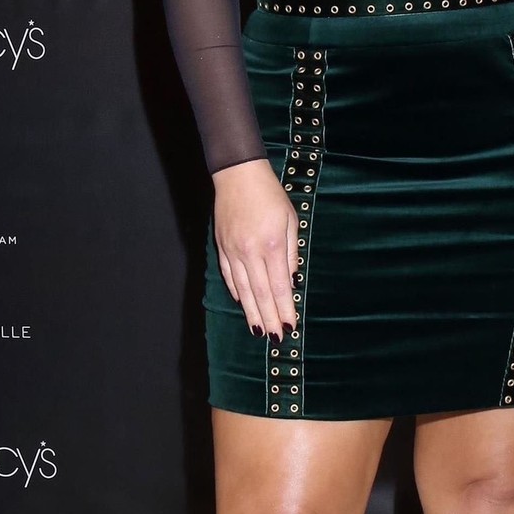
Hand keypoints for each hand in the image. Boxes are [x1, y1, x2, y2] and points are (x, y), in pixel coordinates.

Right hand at [210, 157, 299, 337]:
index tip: (290, 326)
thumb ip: (290, 252)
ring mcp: (232, 251)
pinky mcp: (221, 247)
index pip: (279, 286)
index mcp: (270, 246)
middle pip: (260, 294)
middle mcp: (249, 253)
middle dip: (269, 318)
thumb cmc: (270, 195)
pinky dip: (236, 292)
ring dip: (252, 312)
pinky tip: (243, 303)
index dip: (285, 309)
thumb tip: (291, 280)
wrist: (238, 175)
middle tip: (275, 338)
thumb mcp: (290, 220)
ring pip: (242, 289)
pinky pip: (228, 276)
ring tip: (259, 330)